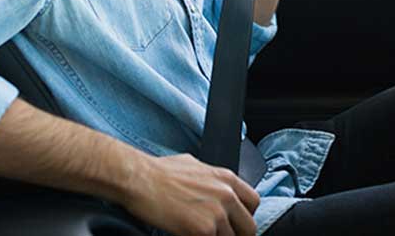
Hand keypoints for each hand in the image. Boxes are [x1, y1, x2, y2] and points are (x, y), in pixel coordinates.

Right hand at [123, 153, 259, 235]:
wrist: (140, 179)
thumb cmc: (160, 171)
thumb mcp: (195, 165)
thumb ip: (211, 179)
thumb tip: (213, 187)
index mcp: (226, 178)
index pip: (253, 203)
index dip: (244, 216)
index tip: (235, 224)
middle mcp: (227, 195)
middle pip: (249, 227)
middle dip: (236, 234)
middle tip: (219, 234)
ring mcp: (217, 214)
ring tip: (199, 233)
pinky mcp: (203, 230)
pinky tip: (189, 235)